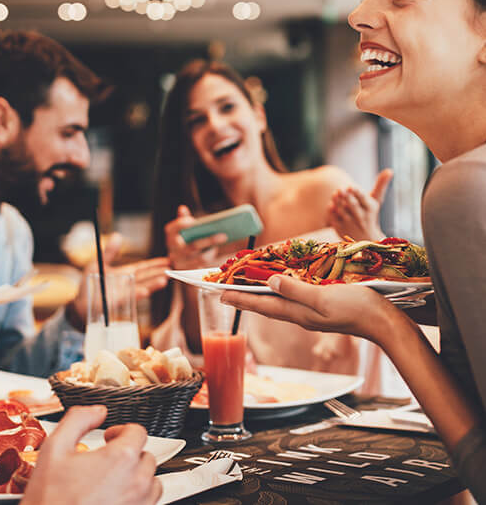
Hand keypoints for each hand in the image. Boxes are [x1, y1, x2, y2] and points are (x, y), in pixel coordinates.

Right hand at [23, 406, 160, 504]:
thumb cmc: (51, 500)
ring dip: (137, 477)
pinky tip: (114, 498)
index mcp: (121, 459)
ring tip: (114, 479)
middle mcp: (137, 483)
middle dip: (128, 453)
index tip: (109, 437)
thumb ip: (78, 419)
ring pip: (152, 483)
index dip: (121, 430)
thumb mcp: (55, 448)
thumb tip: (96, 411)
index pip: (138, 431)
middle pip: (146, 456)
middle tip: (107, 459)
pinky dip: (137, 498)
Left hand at [67, 245, 168, 330]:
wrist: (79, 305)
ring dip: (152, 284)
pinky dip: (137, 294)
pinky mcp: (116, 302)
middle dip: (158, 273)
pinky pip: (128, 298)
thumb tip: (117, 235)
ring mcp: (123, 294)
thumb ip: (109, 252)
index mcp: (124, 274)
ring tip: (164, 280)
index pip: (143, 268)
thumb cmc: (89, 285)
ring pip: (141, 287)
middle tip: (173, 269)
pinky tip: (146, 291)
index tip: (167, 261)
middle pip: (146, 277)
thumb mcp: (98, 264)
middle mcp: (127, 284)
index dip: (155, 265)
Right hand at [165, 205, 226, 269]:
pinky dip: (211, 257)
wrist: (182, 261)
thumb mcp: (183, 230)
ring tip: (222, 241)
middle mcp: (173, 252)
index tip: (192, 220)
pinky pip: (203, 266)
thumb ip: (183, 219)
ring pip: (200, 258)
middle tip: (224, 235)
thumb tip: (182, 208)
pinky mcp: (190, 273)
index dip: (180, 225)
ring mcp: (181, 264)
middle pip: (192, 246)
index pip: (171, 230)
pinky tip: (216, 250)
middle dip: (209, 240)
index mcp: (170, 238)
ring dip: (213, 251)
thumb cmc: (185, 241)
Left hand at [220, 274, 396, 343]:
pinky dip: (279, 292)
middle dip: (243, 297)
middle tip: (223, 291)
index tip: (218, 294)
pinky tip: (279, 287)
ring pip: (278, 303)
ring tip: (243, 288)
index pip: (261, 305)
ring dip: (259, 295)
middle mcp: (300, 315)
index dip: (239, 299)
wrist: (386, 323)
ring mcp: (311, 314)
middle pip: (265, 305)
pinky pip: (292, 300)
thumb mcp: (324, 297)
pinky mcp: (321, 309)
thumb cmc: (358, 307)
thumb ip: (296, 290)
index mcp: (298, 313)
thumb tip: (269, 281)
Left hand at [326, 169, 392, 240]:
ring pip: (342, 211)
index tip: (351, 186)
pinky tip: (331, 204)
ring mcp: (350, 224)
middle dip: (346, 197)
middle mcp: (361, 218)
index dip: (357, 193)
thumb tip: (390, 170)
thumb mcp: (376, 201)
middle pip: (353, 205)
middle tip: (340, 189)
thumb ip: (380, 185)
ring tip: (335, 193)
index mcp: (370, 208)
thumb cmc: (369, 213)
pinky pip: (334, 219)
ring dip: (337, 202)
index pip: (364, 199)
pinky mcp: (340, 229)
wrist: (365, 238)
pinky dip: (331, 211)